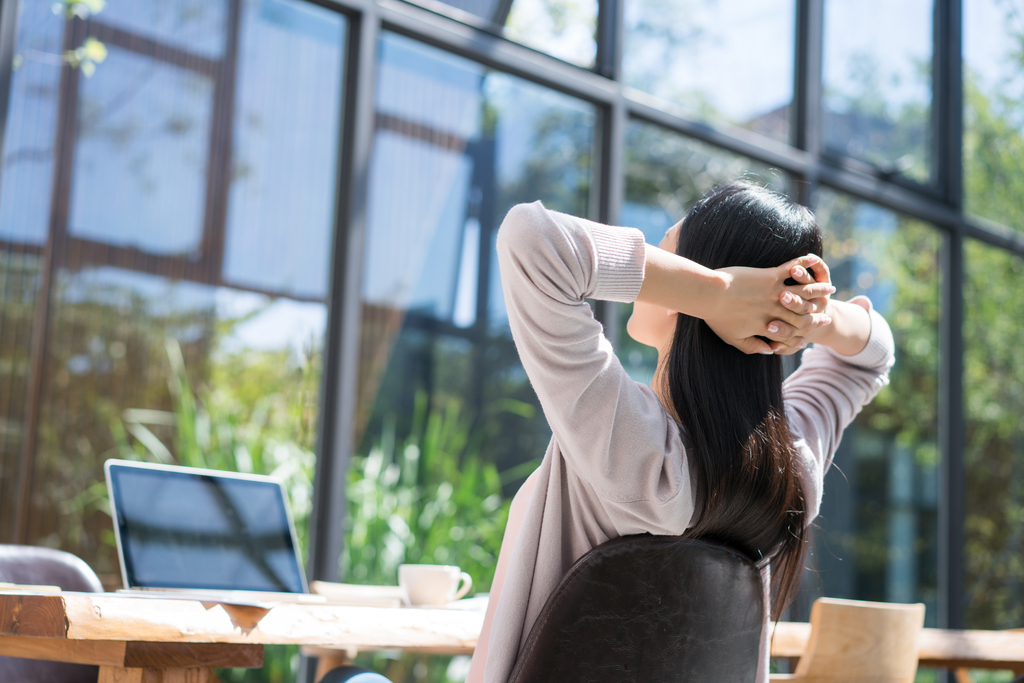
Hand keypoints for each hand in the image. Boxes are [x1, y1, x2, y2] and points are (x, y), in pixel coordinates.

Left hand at [706, 255, 834, 354]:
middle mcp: (775, 311)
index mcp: (767, 326)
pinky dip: (803, 265)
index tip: (812, 333)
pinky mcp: (769, 276)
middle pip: (804, 314)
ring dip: (818, 289)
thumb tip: (767, 351)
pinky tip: (812, 261)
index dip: (805, 332)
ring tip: (829, 287)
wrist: (708, 294)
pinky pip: (791, 270)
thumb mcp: (732, 338)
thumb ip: (752, 346)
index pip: (792, 333)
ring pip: (804, 293)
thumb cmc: (715, 316)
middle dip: (817, 313)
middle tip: (828, 311)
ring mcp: (774, 293)